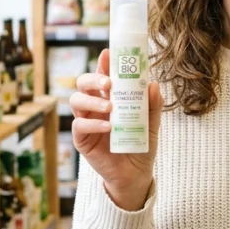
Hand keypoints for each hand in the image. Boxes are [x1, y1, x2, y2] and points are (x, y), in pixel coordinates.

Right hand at [71, 49, 161, 210]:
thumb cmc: (140, 145)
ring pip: (76, 101)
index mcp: (110, 98)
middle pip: (83, 84)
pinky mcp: (82, 139)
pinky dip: (93, 124)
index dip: (103, 63)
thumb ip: (153, 106)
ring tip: (110, 108)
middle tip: (108, 84)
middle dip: (93, 79)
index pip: (103, 75)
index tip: (109, 54)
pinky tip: (108, 127)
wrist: (135, 175)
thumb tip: (153, 84)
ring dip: (92, 101)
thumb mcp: (152, 124)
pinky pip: (79, 125)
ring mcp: (87, 122)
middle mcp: (95, 107)